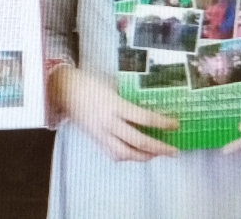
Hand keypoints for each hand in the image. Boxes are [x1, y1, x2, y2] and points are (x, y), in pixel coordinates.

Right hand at [50, 66, 179, 161]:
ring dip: (144, 156)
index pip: (144, 118)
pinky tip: (136, 153)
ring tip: (157, 154)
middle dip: (159, 148)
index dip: (162, 123)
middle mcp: (109, 122)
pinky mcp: (95, 140)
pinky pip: (114, 154)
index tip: (175, 125)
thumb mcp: (112, 87)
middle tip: (174, 151)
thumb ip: (127, 99)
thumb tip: (148, 107)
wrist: (64, 90)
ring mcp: (101, 134)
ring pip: (126, 153)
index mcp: (115, 105)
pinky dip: (127, 156)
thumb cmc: (89, 83)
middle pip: (138, 141)